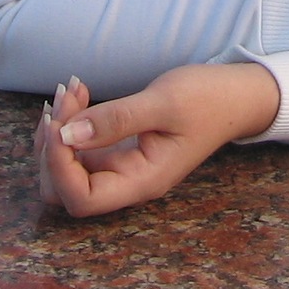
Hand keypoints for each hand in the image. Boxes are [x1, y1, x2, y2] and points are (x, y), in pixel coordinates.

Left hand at [35, 63, 280, 216]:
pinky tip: (79, 93)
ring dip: (58, 132)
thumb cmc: (208, 99)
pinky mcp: (119, 151)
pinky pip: (79, 149)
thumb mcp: (163, 103)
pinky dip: (70, 123)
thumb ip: (115, 121)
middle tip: (66, 97)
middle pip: (65, 191)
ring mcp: (121, 168)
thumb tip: (66, 136)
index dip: (59, 167)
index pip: (82, 199)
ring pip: (66, 169)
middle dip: (52, 148)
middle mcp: (128, 182)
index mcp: (142, 181)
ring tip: (72, 90)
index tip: (59, 122)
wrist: (236, 96)